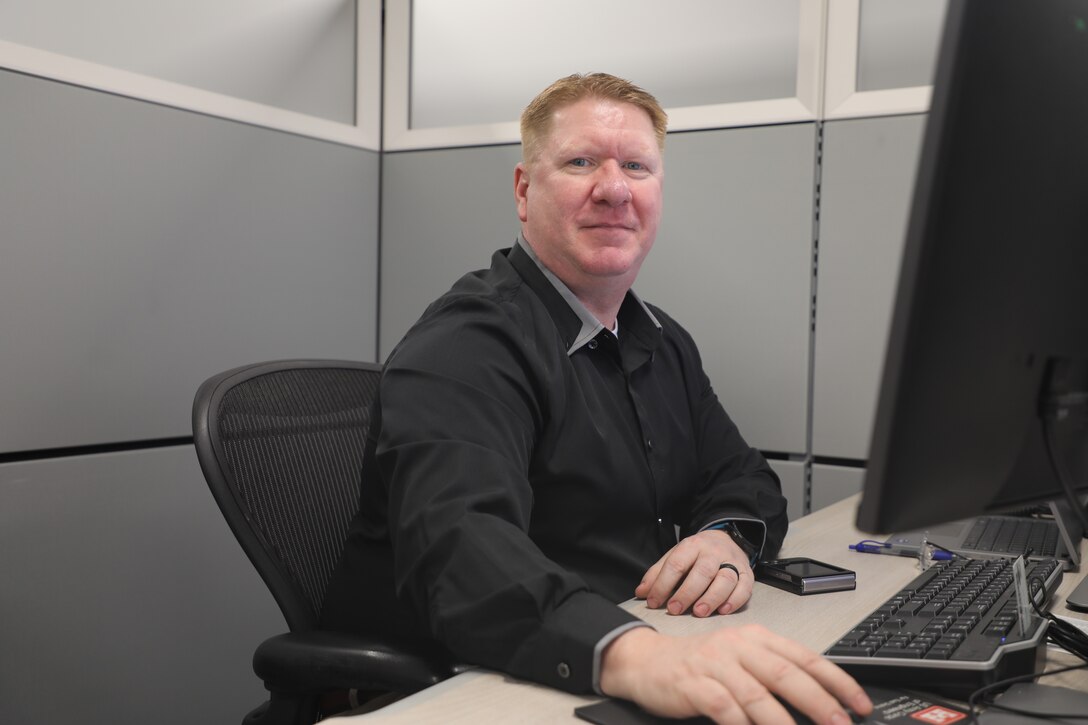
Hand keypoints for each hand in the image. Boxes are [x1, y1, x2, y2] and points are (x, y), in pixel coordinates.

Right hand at [600, 625, 872, 724]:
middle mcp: (738, 646)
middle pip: (786, 674)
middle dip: (820, 703)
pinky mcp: (694, 685)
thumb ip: (775, 674)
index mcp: (756, 638)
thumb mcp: (741, 660)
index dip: (837, 681)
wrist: (647, 661)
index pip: (805, 657)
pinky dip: (742, 724)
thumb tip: (821, 701)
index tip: (860, 704)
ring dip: (784, 721)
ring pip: (758, 693)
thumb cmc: (700, 666)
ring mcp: (715, 664)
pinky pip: (723, 706)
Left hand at [635, 529, 751, 616]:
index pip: (676, 564)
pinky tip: (723, 611)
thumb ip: (657, 573)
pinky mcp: (747, 573)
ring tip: (699, 612)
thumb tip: (641, 593)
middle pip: (702, 572)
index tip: (654, 602)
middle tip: (675, 610)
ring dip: (712, 597)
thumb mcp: (675, 556)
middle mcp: (713, 552)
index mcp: (692, 545)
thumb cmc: (696, 554)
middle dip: (687, 592)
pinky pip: (745, 587)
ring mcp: (732, 562)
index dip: (663, 584)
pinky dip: (734, 600)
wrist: (726, 540)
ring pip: (725, 579)